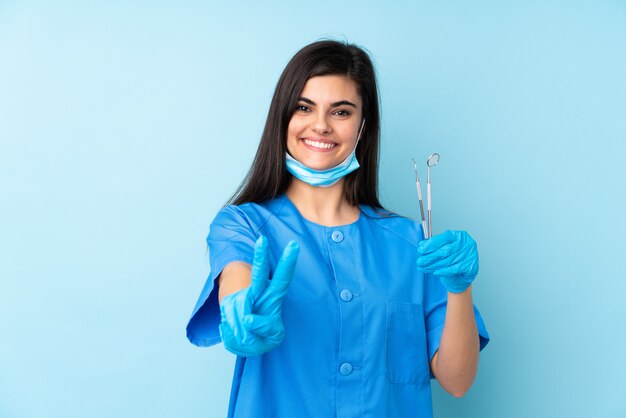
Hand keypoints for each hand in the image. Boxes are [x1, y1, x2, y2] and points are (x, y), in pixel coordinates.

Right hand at [219, 235, 299, 355]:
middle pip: (259, 273)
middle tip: (263, 240)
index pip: (283, 278)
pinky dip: (234, 337)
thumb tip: (248, 319)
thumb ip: (266, 329)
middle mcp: (258, 292)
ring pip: (241, 310)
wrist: (246, 340)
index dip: (288, 263)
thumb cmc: (265, 335)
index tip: (294, 245)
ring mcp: (241, 298)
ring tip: (248, 340)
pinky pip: (231, 323)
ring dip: (244, 333)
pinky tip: (237, 336)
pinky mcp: (228, 306)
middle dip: (261, 256)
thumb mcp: (274, 337)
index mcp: (274, 297)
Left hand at [416, 230, 478, 293]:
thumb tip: (422, 245)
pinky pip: (454, 269)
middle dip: (430, 257)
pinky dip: (443, 271)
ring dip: (434, 265)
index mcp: (460, 236)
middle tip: (420, 261)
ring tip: (424, 267)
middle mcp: (467, 244)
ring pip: (448, 261)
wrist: (463, 273)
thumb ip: (434, 245)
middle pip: (445, 250)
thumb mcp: (443, 248)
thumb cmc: (453, 257)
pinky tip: (435, 272)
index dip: (432, 243)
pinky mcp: (471, 266)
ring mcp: (470, 255)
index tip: (421, 250)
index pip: (445, 237)